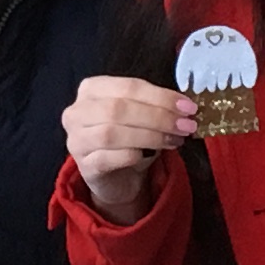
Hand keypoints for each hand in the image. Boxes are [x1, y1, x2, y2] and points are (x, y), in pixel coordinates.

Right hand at [59, 74, 190, 222]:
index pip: (128, 86)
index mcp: (92, 89)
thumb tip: (185, 106)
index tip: (188, 107)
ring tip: (174, 139)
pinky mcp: (83, 166)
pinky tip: (151, 155)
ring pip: (112, 133)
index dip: (160, 96)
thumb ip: (156, 106)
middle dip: (158, 116)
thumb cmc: (129, 141)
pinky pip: (108, 158)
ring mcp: (76, 140)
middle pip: (119, 108)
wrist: (117, 178)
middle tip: (185, 125)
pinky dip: (133, 155)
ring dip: (150, 135)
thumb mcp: (142, 116)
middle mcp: (77, 111)